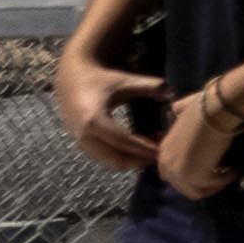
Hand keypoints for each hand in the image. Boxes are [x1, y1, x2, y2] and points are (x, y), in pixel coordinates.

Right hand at [57, 62, 155, 178]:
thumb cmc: (102, 79)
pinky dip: (122, 158)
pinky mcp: (82, 144)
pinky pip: (104, 158)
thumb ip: (149, 86)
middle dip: (140, 161)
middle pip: (115, 159)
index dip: (144, 148)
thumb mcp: (126, 80)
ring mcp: (80, 142)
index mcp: (94, 119)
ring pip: (109, 162)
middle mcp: (84, 135)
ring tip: (154, 150)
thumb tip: (171, 95)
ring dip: (132, 161)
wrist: (72, 79)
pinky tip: (139, 149)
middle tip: (163, 155)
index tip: (163, 150)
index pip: (123, 141)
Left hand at [155, 84, 243, 203]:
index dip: (192, 173)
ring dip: (213, 186)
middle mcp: (167, 165)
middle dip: (202, 183)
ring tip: (229, 174)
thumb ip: (178, 111)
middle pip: (183, 186)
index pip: (173, 174)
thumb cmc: (203, 106)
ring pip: (195, 192)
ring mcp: (179, 173)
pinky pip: (212, 187)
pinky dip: (225, 180)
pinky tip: (235, 169)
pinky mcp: (195, 177)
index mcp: (164, 151)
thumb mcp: (183, 107)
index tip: (211, 167)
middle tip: (222, 173)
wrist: (215, 109)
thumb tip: (176, 107)